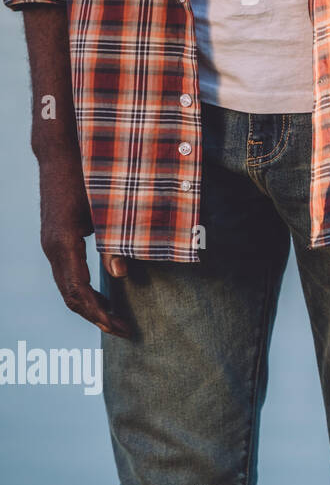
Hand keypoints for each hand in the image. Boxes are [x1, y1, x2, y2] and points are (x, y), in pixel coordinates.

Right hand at [36, 145, 129, 337]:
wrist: (60, 153)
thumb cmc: (86, 175)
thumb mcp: (107, 208)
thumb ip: (115, 241)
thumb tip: (120, 275)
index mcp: (63, 243)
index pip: (78, 290)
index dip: (99, 311)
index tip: (120, 326)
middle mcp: (53, 247)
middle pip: (71, 295)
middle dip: (97, 316)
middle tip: (123, 331)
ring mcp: (52, 244)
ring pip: (67, 286)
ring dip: (90, 306)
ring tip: (115, 320)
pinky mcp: (57, 239)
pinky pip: (67, 273)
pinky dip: (84, 290)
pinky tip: (103, 297)